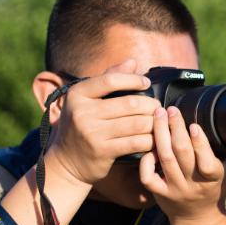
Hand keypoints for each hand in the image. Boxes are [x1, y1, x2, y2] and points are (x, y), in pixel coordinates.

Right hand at [45, 60, 158, 187]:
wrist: (65, 162)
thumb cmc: (80, 126)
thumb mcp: (86, 100)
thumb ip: (108, 79)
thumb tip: (132, 61)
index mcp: (77, 94)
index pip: (110, 80)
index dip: (133, 80)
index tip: (146, 83)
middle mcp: (82, 112)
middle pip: (130, 104)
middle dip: (151, 105)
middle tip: (159, 107)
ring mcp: (92, 133)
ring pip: (137, 124)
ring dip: (154, 123)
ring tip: (160, 122)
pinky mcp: (103, 151)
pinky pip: (136, 142)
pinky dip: (151, 140)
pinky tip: (156, 139)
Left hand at [140, 105, 225, 224]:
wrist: (197, 220)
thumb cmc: (212, 190)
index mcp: (212, 178)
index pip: (207, 161)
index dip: (200, 143)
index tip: (194, 125)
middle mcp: (193, 184)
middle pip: (182, 153)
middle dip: (175, 128)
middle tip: (170, 109)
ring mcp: (175, 189)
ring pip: (164, 158)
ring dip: (160, 134)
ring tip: (158, 115)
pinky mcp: (159, 194)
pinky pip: (148, 176)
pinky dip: (146, 160)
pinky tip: (149, 146)